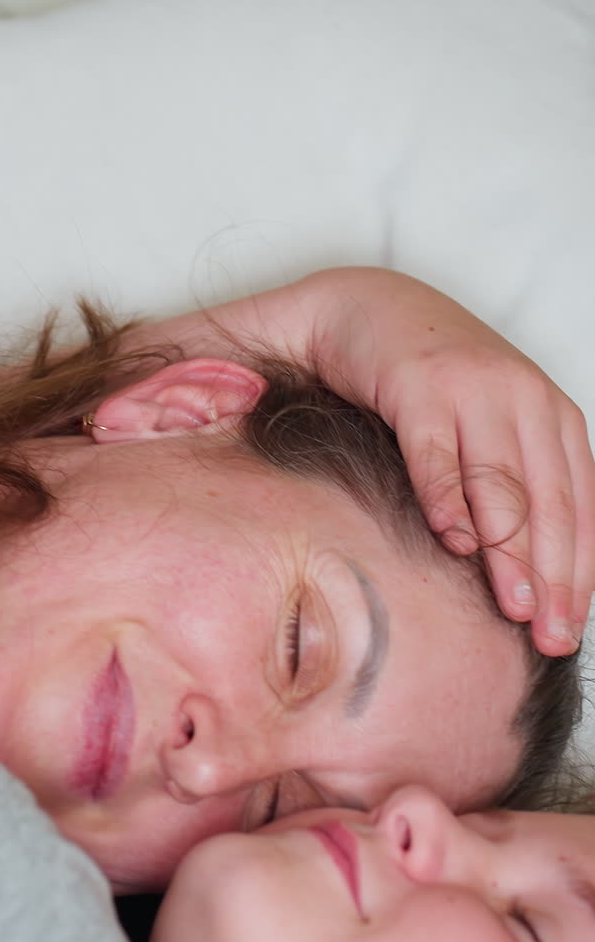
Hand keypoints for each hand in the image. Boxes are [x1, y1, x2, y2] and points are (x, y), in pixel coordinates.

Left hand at [126, 265, 594, 655]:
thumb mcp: (246, 341)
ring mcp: (523, 392)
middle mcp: (481, 376)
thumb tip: (96, 417)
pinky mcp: (549, 413)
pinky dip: (584, 538)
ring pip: (554, 482)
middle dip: (518, 546)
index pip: (437, 434)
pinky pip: (579, 480)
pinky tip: (578, 598)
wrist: (381, 299)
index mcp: (411, 365)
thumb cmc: (318, 342)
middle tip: (522, 622)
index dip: (452, 492)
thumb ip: (182, 377)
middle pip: (506, 468)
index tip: (459, 549)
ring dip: (560, 556)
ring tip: (554, 630)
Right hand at [313, 269, 594, 655]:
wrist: (367, 308)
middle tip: (547, 633)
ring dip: (508, 550)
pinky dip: (445, 498)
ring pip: (499, 482)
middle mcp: (522, 397)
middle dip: (552, 575)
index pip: (579, 505)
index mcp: (550, 413)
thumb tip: (533, 577)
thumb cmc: (432, 381)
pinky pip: (435, 451)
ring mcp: (473, 387)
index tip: (569, 630)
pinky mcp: (419, 383)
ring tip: (513, 605)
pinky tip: (452, 540)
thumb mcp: (490, 427)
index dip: (579, 572)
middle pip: (547, 501)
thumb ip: (514, 484)